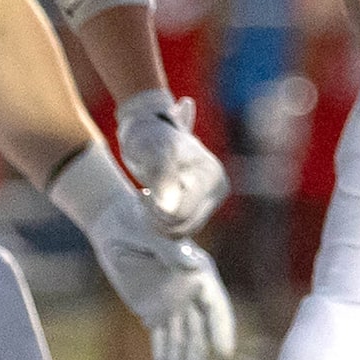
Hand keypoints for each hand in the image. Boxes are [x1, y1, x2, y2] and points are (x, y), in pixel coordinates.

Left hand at [91, 194, 237, 359]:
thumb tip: (193, 267)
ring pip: (179, 340)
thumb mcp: (152, 232)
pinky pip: (160, 341)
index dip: (221, 327)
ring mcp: (173, 304)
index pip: (215, 303)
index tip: (225, 352)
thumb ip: (171, 250)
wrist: (114, 223)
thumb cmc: (137, 220)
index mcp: (198, 269)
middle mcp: (190, 291)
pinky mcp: (153, 312)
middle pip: (197, 328)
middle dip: (196, 352)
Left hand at [118, 89, 229, 237]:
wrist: (147, 128)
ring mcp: (211, 197)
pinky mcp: (202, 205)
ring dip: (157, 220)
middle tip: (143, 195)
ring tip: (147, 196)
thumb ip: (163, 178)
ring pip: (181, 231)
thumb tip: (171, 208)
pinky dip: (162, 220)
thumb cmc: (146, 138)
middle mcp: (217, 188)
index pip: (180, 216)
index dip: (156, 210)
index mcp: (211, 176)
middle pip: (183, 227)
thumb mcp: (151, 153)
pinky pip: (181, 228)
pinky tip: (154, 200)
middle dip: (157, 217)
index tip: (142, 192)